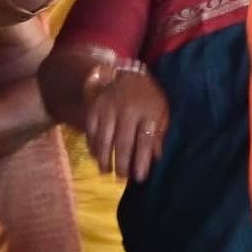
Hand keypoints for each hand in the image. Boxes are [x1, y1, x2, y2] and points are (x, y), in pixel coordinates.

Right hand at [79, 63, 170, 183]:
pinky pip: (90, 132)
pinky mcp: (93, 109)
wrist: (124, 72)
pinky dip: (92, 146)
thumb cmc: (147, 96)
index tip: (139, 177)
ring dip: (104, 159)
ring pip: (103, 140)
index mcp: (148, 112)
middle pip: (122, 143)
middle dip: (121, 164)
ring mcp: (108, 110)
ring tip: (106, 172)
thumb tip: (156, 158)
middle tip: (120, 179)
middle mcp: (127, 111)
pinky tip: (95, 156)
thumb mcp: (161, 111)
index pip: (145, 140)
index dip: (142, 160)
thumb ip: (159, 133)